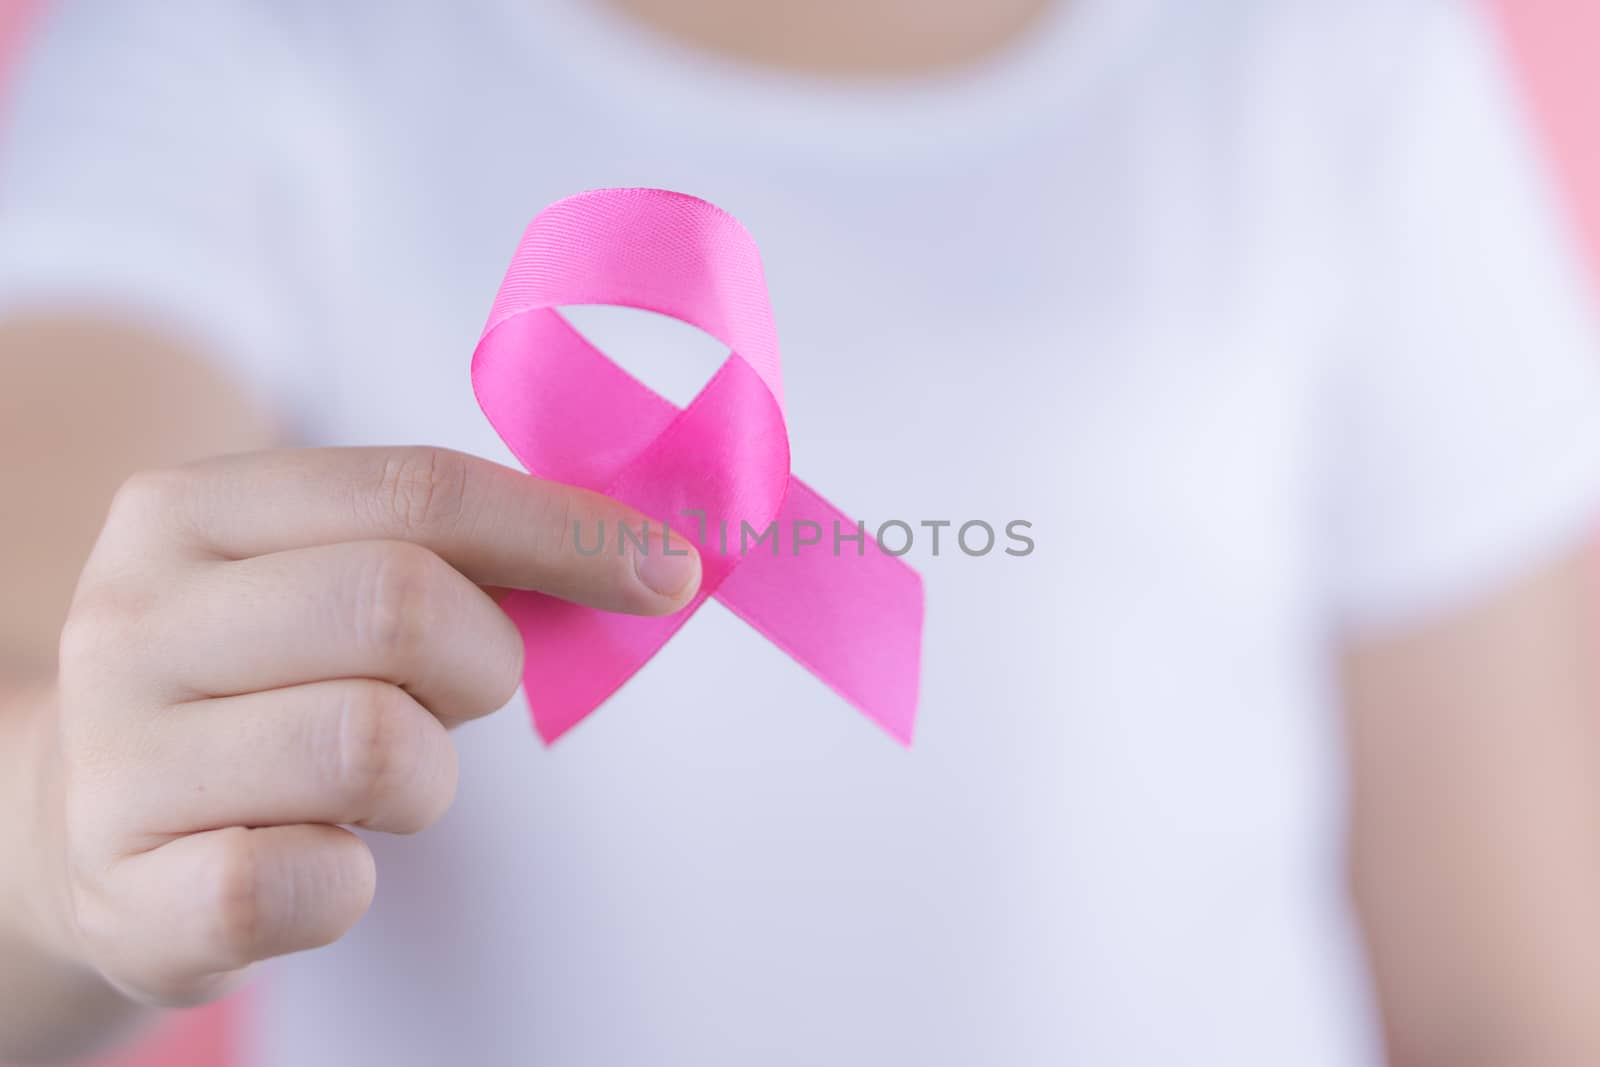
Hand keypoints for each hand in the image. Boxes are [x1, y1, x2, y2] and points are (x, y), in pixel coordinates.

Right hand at [34, 446, 699, 1004]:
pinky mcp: (129, 892)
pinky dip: (356, 878)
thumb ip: (453, 548)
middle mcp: (132, 619)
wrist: (79, 823)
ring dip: (426, 775)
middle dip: (485, 662)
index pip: (416, 491)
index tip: (667, 573)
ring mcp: (116, 759)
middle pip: (403, 605)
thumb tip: (649, 553)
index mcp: (190, 509)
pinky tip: (323, 855)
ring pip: (373, 745)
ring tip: (376, 777)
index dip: (565, 530)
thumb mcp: (315, 577)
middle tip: (459, 695)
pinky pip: (314, 881)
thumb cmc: (254, 684)